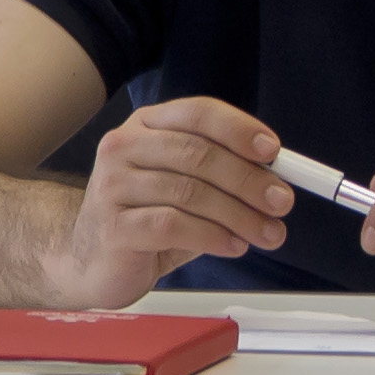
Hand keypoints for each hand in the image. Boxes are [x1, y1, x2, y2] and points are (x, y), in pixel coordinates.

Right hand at [44, 97, 292, 305]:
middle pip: (198, 154)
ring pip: (190, 192)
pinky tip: (233, 245)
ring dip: (239, 215)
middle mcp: (124, 147)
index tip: (273, 152)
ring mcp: (113, 186)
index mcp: (146, 126)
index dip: (239, 129)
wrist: (93, 261)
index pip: (197, 113)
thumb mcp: (185, 187)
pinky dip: (212, 236)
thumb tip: (275, 178)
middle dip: (249, 179)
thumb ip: (222, 175)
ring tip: (266, 232)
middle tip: (281, 202)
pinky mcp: (113, 226)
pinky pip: (173, 225)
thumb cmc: (146, 219)